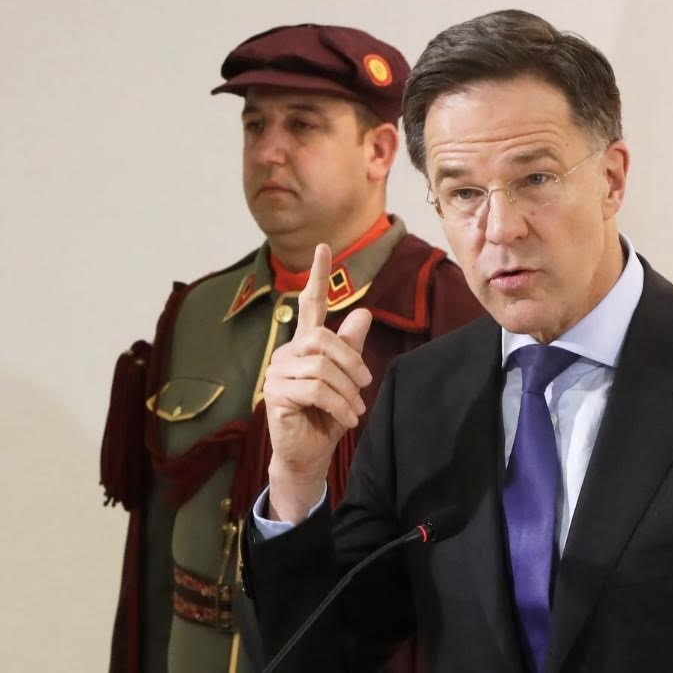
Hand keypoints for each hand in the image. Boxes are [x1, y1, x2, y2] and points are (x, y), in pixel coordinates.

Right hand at [263, 244, 372, 521]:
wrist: (309, 454)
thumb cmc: (326, 416)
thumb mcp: (347, 380)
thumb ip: (351, 347)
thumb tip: (364, 312)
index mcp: (305, 345)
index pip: (309, 304)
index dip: (317, 276)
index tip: (325, 247)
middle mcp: (288, 353)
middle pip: (324, 339)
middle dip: (352, 362)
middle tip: (366, 386)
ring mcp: (278, 373)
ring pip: (322, 367)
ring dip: (347, 391)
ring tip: (355, 410)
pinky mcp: (276, 394)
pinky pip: (315, 389)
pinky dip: (338, 405)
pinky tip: (346, 419)